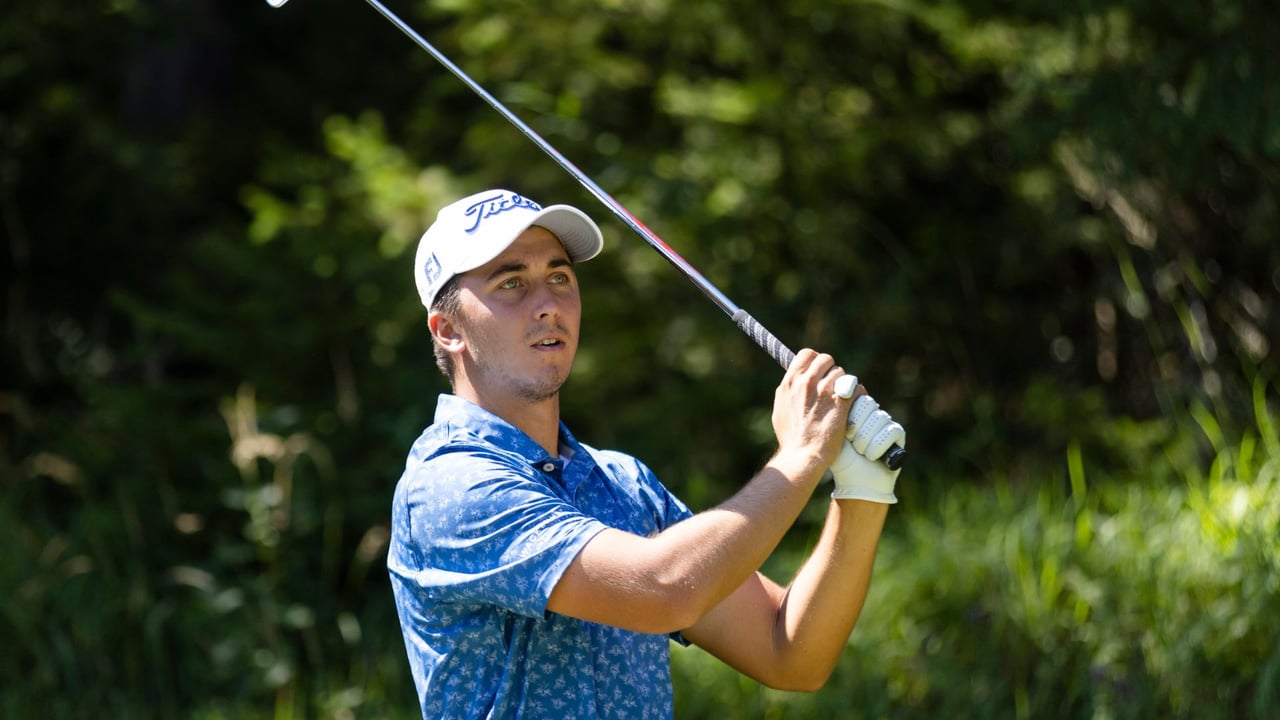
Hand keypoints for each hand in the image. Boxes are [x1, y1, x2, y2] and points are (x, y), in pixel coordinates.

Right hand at [771, 350, 852, 476]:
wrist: (803, 454)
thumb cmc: (790, 438)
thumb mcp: (780, 410)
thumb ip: (788, 393)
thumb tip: (793, 385)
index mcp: (790, 382)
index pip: (807, 354)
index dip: (815, 360)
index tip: (819, 370)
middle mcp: (806, 382)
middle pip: (826, 360)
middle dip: (831, 370)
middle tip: (832, 384)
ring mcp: (824, 391)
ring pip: (841, 374)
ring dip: (843, 384)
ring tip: (841, 398)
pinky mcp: (841, 402)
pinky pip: (855, 387)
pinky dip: (857, 394)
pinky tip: (854, 403)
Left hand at [830, 395, 905, 503]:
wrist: (856, 483)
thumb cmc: (841, 460)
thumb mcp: (833, 433)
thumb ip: (835, 411)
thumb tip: (839, 387)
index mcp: (854, 409)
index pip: (856, 394)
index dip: (849, 414)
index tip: (843, 432)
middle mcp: (870, 412)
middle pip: (868, 403)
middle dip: (857, 427)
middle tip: (851, 443)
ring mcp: (885, 421)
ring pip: (879, 417)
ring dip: (865, 440)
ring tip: (860, 453)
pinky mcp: (897, 434)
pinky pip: (891, 430)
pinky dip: (877, 446)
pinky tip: (871, 457)